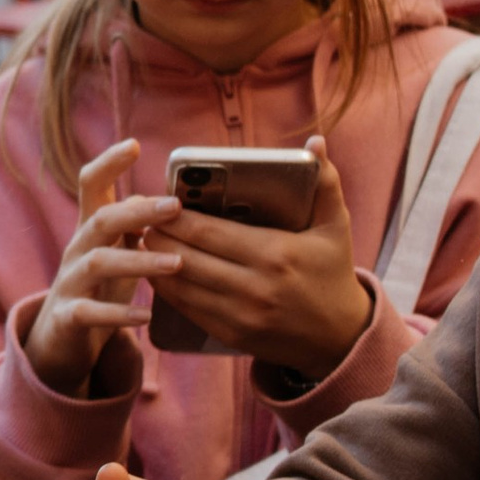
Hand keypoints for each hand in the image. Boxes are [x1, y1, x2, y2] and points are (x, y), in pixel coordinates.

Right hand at [24, 140, 183, 393]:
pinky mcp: (67, 318)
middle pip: (100, 219)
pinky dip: (118, 314)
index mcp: (90, 229)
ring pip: (98, 263)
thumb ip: (134, 225)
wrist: (58, 341)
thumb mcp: (115, 251)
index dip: (109, 163)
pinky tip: (146, 317)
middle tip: (176, 206)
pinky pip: (89, 313)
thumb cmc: (97, 289)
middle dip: (138, 210)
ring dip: (139, 261)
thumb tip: (167, 196)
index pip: (91, 185)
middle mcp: (76, 250)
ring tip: (177, 264)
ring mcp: (69, 283)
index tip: (134, 146)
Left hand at [163, 138, 373, 380]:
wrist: (339, 336)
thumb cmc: (333, 272)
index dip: (176, 218)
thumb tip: (316, 142)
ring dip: (154, 262)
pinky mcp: (232, 335)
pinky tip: (155, 270)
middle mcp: (255, 287)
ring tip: (141, 239)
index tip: (158, 202)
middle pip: (188, 258)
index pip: (209, 232)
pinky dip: (167, 289)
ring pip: (182, 285)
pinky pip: (189, 309)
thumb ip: (326, 182)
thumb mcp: (336, 226)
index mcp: (276, 254)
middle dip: (158, 236)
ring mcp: (241, 315)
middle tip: (140, 218)